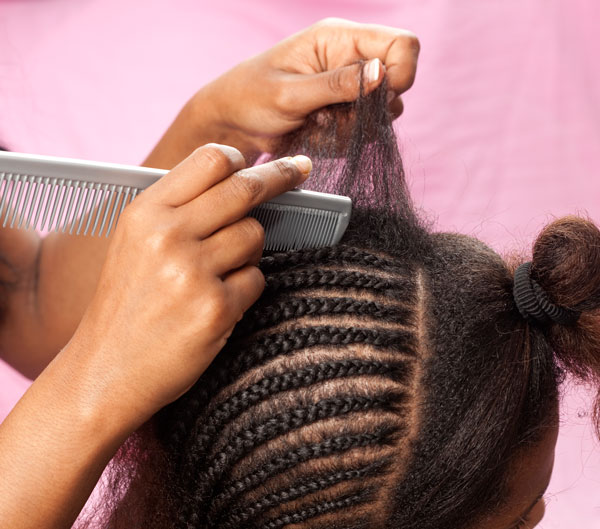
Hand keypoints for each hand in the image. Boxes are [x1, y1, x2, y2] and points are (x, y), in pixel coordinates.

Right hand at [67, 145, 311, 425]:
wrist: (107, 370)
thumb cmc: (127, 305)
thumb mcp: (134, 243)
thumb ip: (178, 209)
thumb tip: (238, 179)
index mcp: (145, 213)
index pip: (210, 160)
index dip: (242, 161)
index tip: (263, 163)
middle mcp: (168, 236)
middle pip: (244, 189)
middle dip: (280, 177)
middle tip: (300, 169)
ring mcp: (193, 273)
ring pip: (255, 235)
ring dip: (248, 252)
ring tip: (218, 273)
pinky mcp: (216, 308)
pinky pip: (257, 278)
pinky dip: (245, 289)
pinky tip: (217, 303)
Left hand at [196, 18, 418, 156]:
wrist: (236, 123)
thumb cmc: (251, 96)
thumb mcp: (290, 93)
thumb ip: (336, 84)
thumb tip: (380, 73)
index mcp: (339, 38)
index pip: (401, 45)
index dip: (400, 73)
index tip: (376, 100)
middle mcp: (350, 60)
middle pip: (395, 86)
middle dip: (367, 112)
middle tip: (329, 117)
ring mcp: (350, 89)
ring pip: (380, 116)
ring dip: (351, 130)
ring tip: (315, 125)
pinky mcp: (346, 113)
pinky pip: (363, 134)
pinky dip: (341, 141)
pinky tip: (315, 133)